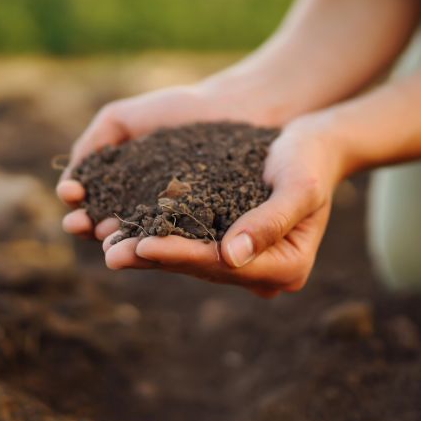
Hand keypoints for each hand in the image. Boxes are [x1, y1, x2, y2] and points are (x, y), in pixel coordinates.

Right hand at [57, 83, 261, 238]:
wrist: (232, 108)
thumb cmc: (177, 110)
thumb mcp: (121, 119)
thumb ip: (93, 143)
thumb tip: (70, 182)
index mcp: (122, 187)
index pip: (90, 202)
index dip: (77, 203)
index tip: (71, 195)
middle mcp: (143, 209)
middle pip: (107, 225)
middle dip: (89, 226)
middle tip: (79, 224)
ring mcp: (172, 222)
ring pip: (138, 237)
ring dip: (117, 240)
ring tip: (105, 237)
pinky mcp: (201, 228)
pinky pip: (176, 238)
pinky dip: (158, 242)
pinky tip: (144, 239)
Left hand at [101, 113, 345, 297]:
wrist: (313, 146)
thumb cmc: (310, 160)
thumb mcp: (298, 185)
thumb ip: (270, 220)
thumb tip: (231, 256)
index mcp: (287, 268)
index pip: (223, 265)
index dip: (181, 255)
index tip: (143, 245)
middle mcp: (264, 273)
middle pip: (201, 268)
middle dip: (154, 258)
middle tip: (110, 253)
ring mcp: (245, 262)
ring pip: (189, 260)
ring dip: (147, 252)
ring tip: (107, 244)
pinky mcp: (227, 244)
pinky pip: (188, 244)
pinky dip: (157, 236)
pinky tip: (123, 230)